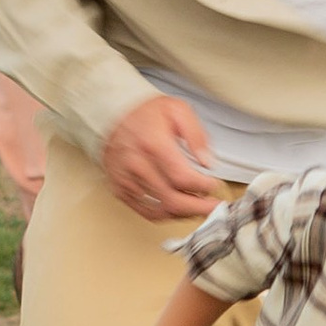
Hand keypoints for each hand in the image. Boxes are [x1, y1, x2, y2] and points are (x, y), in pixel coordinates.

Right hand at [101, 92, 225, 222]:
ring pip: (160, 210)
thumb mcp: (178, 110)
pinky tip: (178, 210)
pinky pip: (145, 212)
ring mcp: (126, 180)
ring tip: (198, 207)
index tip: (213, 185)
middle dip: (198, 207)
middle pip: (172, 200)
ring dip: (184, 213)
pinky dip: (165, 215)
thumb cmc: (145, 114)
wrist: (112, 114)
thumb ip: (196, 135)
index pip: (182, 178)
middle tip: (213, 206)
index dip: (203, 186)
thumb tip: (207, 161)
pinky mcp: (120, 189)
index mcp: (153, 144)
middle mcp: (137, 165)